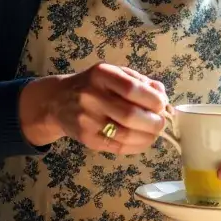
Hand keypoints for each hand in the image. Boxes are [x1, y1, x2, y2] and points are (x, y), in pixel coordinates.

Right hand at [19, 63, 168, 154]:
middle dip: (153, 122)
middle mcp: (91, 96)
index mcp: (102, 75)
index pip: (132, 89)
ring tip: (154, 133)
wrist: (58, 100)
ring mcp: (87, 119)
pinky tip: (142, 141)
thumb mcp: (114, 73)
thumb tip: (162, 96)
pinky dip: (136, 146)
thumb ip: (140, 81)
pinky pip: (117, 147)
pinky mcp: (86, 138)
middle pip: (130, 115)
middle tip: (161, 122)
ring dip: (147, 137)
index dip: (153, 100)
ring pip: (125, 135)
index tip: (161, 105)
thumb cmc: (94, 84)